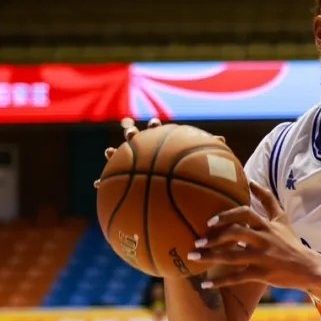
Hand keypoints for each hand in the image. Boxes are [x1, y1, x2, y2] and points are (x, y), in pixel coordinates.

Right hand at [92, 117, 224, 187]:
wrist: (174, 196)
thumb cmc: (188, 177)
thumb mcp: (200, 166)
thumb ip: (208, 151)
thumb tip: (223, 140)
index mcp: (162, 147)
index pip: (157, 133)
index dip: (156, 128)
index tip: (156, 124)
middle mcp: (145, 154)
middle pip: (136, 140)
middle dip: (132, 134)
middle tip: (131, 131)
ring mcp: (132, 166)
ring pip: (118, 157)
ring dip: (113, 154)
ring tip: (109, 152)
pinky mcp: (123, 183)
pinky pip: (110, 182)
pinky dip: (102, 182)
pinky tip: (97, 184)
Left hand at [190, 181, 317, 290]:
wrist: (308, 267)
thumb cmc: (290, 242)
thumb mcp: (282, 219)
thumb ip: (267, 200)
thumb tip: (251, 181)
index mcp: (267, 226)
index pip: (245, 214)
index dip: (226, 216)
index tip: (210, 221)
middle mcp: (264, 240)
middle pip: (236, 233)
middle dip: (214, 237)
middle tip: (198, 241)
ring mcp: (262, 258)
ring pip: (232, 256)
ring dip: (210, 256)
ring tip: (193, 257)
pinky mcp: (262, 274)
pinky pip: (237, 277)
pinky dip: (220, 281)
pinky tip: (204, 284)